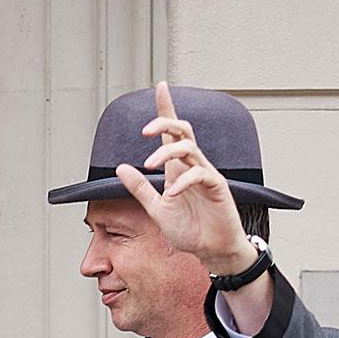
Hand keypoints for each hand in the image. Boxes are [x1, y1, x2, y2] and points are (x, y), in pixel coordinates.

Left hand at [113, 79, 254, 276]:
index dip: (166, 109)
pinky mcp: (217, 188)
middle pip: (183, 131)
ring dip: (167, 152)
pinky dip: (184, 182)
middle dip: (165, 123)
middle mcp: (192, 166)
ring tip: (149, 166)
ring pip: (190, 148)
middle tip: (145, 131)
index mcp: (177, 169)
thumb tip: (120, 168)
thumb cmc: (189, 230)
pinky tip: (172, 195)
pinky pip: (201, 174)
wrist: (211, 251)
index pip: (171, 133)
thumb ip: (140, 189)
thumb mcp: (156, 209)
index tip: (160, 86)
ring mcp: (206, 175)